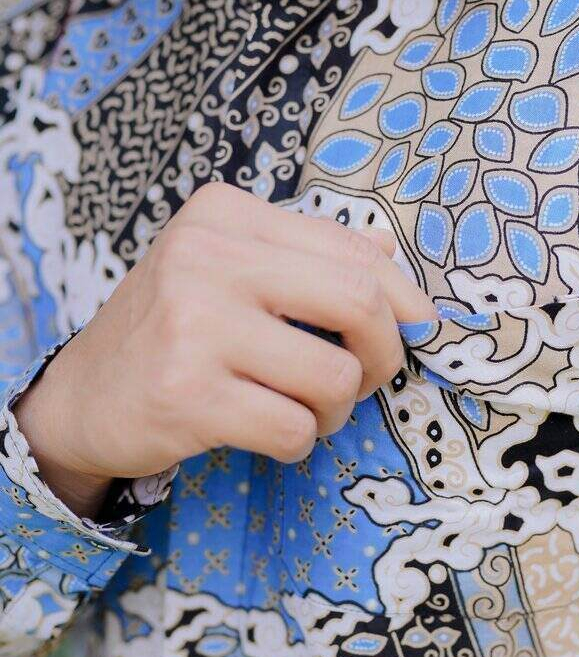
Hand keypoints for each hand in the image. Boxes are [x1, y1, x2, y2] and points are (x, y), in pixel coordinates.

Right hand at [12, 184, 435, 517]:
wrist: (83, 396)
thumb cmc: (177, 330)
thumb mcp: (231, 269)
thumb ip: (308, 255)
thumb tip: (392, 254)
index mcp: (226, 214)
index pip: (357, 252)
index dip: (405, 301)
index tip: (417, 331)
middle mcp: (207, 258)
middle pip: (360, 303)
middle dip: (385, 355)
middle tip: (366, 380)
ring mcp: (193, 325)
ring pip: (334, 378)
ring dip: (336, 410)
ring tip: (308, 411)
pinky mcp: (187, 395)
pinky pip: (294, 429)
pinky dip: (300, 441)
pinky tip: (271, 433)